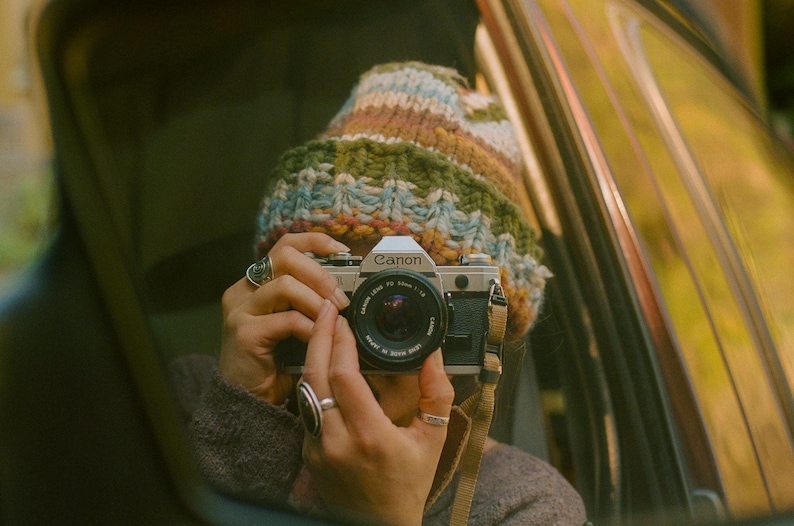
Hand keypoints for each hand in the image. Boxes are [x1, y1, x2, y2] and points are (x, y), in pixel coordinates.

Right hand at [219, 233, 350, 403]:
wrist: (249, 402)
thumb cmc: (277, 363)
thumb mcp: (296, 325)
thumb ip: (311, 303)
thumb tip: (347, 290)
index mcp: (257, 284)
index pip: (285, 245)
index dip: (315, 242)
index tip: (342, 252)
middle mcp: (243, 291)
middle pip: (284, 257)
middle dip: (320, 274)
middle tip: (341, 298)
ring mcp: (240, 310)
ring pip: (285, 285)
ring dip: (317, 301)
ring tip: (334, 318)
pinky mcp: (244, 333)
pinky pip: (286, 319)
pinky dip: (310, 327)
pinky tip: (318, 339)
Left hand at [300, 301, 453, 525]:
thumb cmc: (408, 485)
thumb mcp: (433, 439)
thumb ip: (436, 394)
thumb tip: (433, 355)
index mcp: (370, 436)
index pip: (345, 377)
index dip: (340, 342)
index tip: (345, 319)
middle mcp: (338, 442)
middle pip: (316, 376)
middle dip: (319, 336)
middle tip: (326, 310)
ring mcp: (318, 449)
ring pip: (305, 391)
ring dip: (312, 356)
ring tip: (322, 329)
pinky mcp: (308, 454)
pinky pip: (305, 409)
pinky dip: (312, 382)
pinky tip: (320, 364)